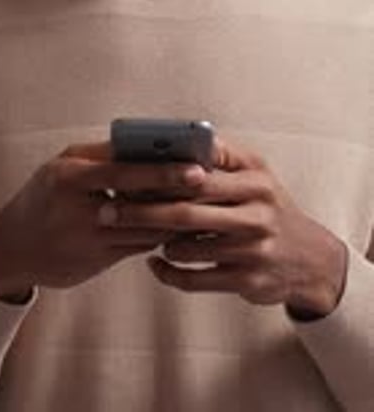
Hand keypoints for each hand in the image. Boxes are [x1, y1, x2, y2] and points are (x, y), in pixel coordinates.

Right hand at [0, 142, 203, 299]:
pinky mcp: (95, 261)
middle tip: (208, 187)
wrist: (11, 246)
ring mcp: (86, 238)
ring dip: (173, 216)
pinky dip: (159, 235)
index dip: (163, 169)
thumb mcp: (63, 167)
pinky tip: (177, 225)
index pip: (124, 171)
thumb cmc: (44, 196)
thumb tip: (149, 146)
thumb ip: (102, 156)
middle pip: (139, 202)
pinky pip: (137, 246)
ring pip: (142, 228)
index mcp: (68, 177)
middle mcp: (76, 209)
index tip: (196, 166)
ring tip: (202, 203)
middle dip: (176, 194)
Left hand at [99, 138, 347, 316]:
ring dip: (156, 242)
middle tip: (108, 212)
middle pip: (187, 213)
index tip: (125, 177)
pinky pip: (196, 280)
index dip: (160, 178)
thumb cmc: (269, 205)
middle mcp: (257, 215)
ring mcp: (252, 251)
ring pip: (188, 249)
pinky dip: (169, 273)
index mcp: (255, 182)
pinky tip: (154, 263)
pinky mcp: (246, 282)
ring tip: (133, 233)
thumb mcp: (256, 172)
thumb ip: (221, 154)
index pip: (199, 177)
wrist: (308, 257)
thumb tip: (179, 135)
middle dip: (142, 212)